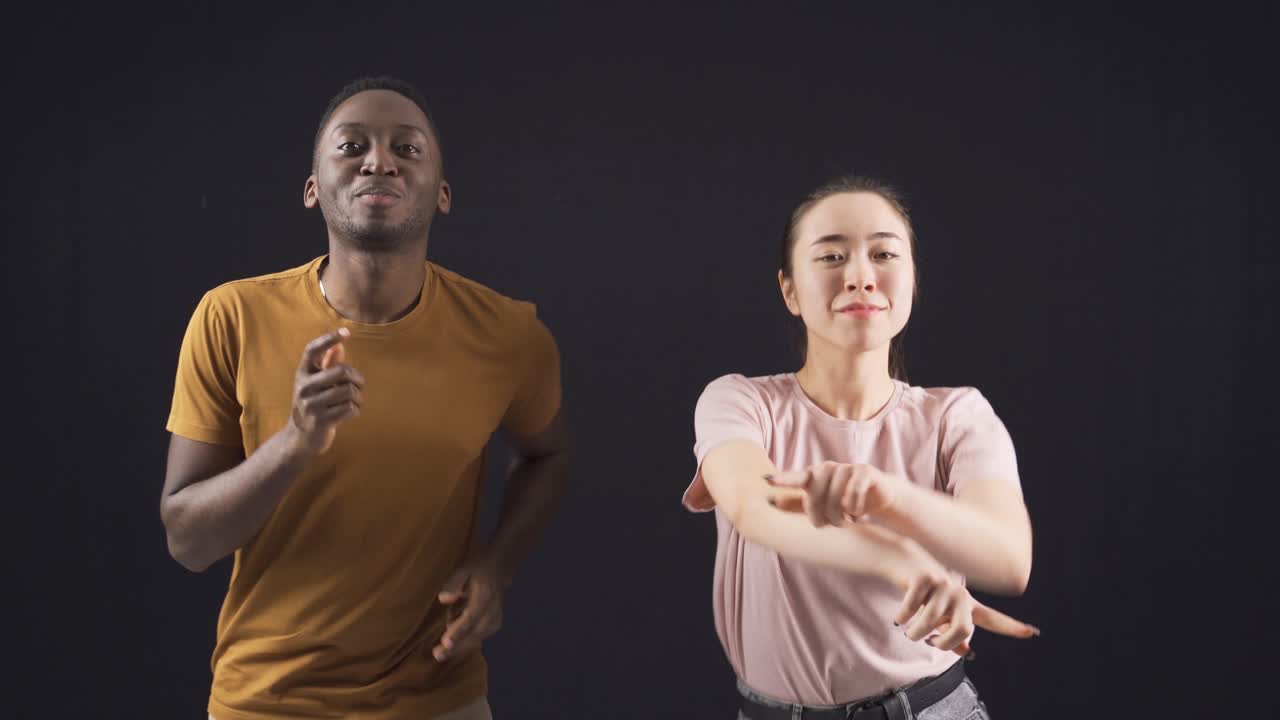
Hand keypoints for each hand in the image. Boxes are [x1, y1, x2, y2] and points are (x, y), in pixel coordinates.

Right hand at [288, 328, 363, 455]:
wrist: (300, 437)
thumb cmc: (313, 404)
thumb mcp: (315, 383)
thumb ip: (327, 364)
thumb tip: (339, 344)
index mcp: (302, 373)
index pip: (313, 350)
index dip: (329, 339)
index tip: (347, 332)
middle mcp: (303, 387)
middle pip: (342, 372)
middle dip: (357, 378)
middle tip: (359, 385)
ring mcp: (310, 405)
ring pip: (349, 391)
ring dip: (359, 397)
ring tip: (355, 401)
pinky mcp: (320, 421)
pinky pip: (350, 409)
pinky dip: (356, 410)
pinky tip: (351, 412)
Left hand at [432, 558, 507, 662]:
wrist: (498, 568)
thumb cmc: (477, 569)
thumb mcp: (463, 569)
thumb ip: (453, 583)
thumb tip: (443, 599)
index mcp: (486, 596)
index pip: (471, 617)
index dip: (458, 631)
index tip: (446, 643)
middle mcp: (493, 611)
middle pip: (474, 633)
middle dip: (456, 646)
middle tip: (438, 655)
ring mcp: (496, 619)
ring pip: (477, 638)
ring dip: (459, 647)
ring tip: (439, 653)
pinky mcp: (495, 625)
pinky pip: (478, 638)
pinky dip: (465, 643)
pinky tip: (452, 644)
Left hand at [765, 462, 898, 526]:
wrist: (880, 495)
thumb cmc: (846, 501)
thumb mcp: (822, 504)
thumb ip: (799, 504)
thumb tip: (771, 504)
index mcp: (814, 475)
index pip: (796, 477)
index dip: (783, 480)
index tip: (766, 481)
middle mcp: (828, 468)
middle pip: (815, 492)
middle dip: (818, 513)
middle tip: (826, 525)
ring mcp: (846, 467)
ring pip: (835, 494)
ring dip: (838, 513)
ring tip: (844, 522)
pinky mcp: (865, 471)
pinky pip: (855, 491)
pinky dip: (855, 507)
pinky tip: (858, 515)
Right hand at [895, 565, 1039, 657]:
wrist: (901, 558)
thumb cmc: (921, 590)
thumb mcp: (938, 614)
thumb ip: (953, 633)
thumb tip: (967, 652)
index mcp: (965, 603)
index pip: (992, 618)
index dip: (1011, 627)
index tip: (1032, 633)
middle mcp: (959, 593)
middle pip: (963, 631)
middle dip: (943, 644)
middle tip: (930, 643)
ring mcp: (943, 585)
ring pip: (931, 623)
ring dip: (915, 632)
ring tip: (907, 629)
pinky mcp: (925, 578)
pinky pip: (912, 610)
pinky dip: (903, 617)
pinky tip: (899, 617)